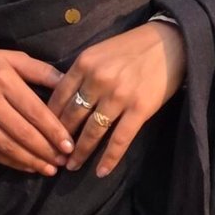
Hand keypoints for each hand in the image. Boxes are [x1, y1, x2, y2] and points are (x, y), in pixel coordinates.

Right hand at [0, 48, 75, 174]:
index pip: (34, 111)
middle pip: (22, 132)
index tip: (69, 145)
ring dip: (31, 161)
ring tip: (50, 169)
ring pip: (7, 146)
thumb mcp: (14, 58)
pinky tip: (28, 166)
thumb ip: (42, 71)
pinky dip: (12, 162)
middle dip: (46, 150)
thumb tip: (68, 84)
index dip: (54, 131)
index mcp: (4, 80)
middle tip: (63, 160)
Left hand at [49, 21, 186, 178]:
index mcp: (84, 63)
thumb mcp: (100, 51)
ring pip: (93, 131)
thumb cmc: (134, 47)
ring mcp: (119, 96)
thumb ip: (82, 73)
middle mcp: (98, 80)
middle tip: (54, 155)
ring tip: (72, 166)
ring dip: (80, 152)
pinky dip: (109, 158)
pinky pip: (120, 139)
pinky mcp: (140, 109)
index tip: (43, 135)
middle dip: (60, 139)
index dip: (48, 120)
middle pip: (72, 117)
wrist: (171, 42)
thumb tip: (64, 99)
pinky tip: (101, 171)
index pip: (58, 97)